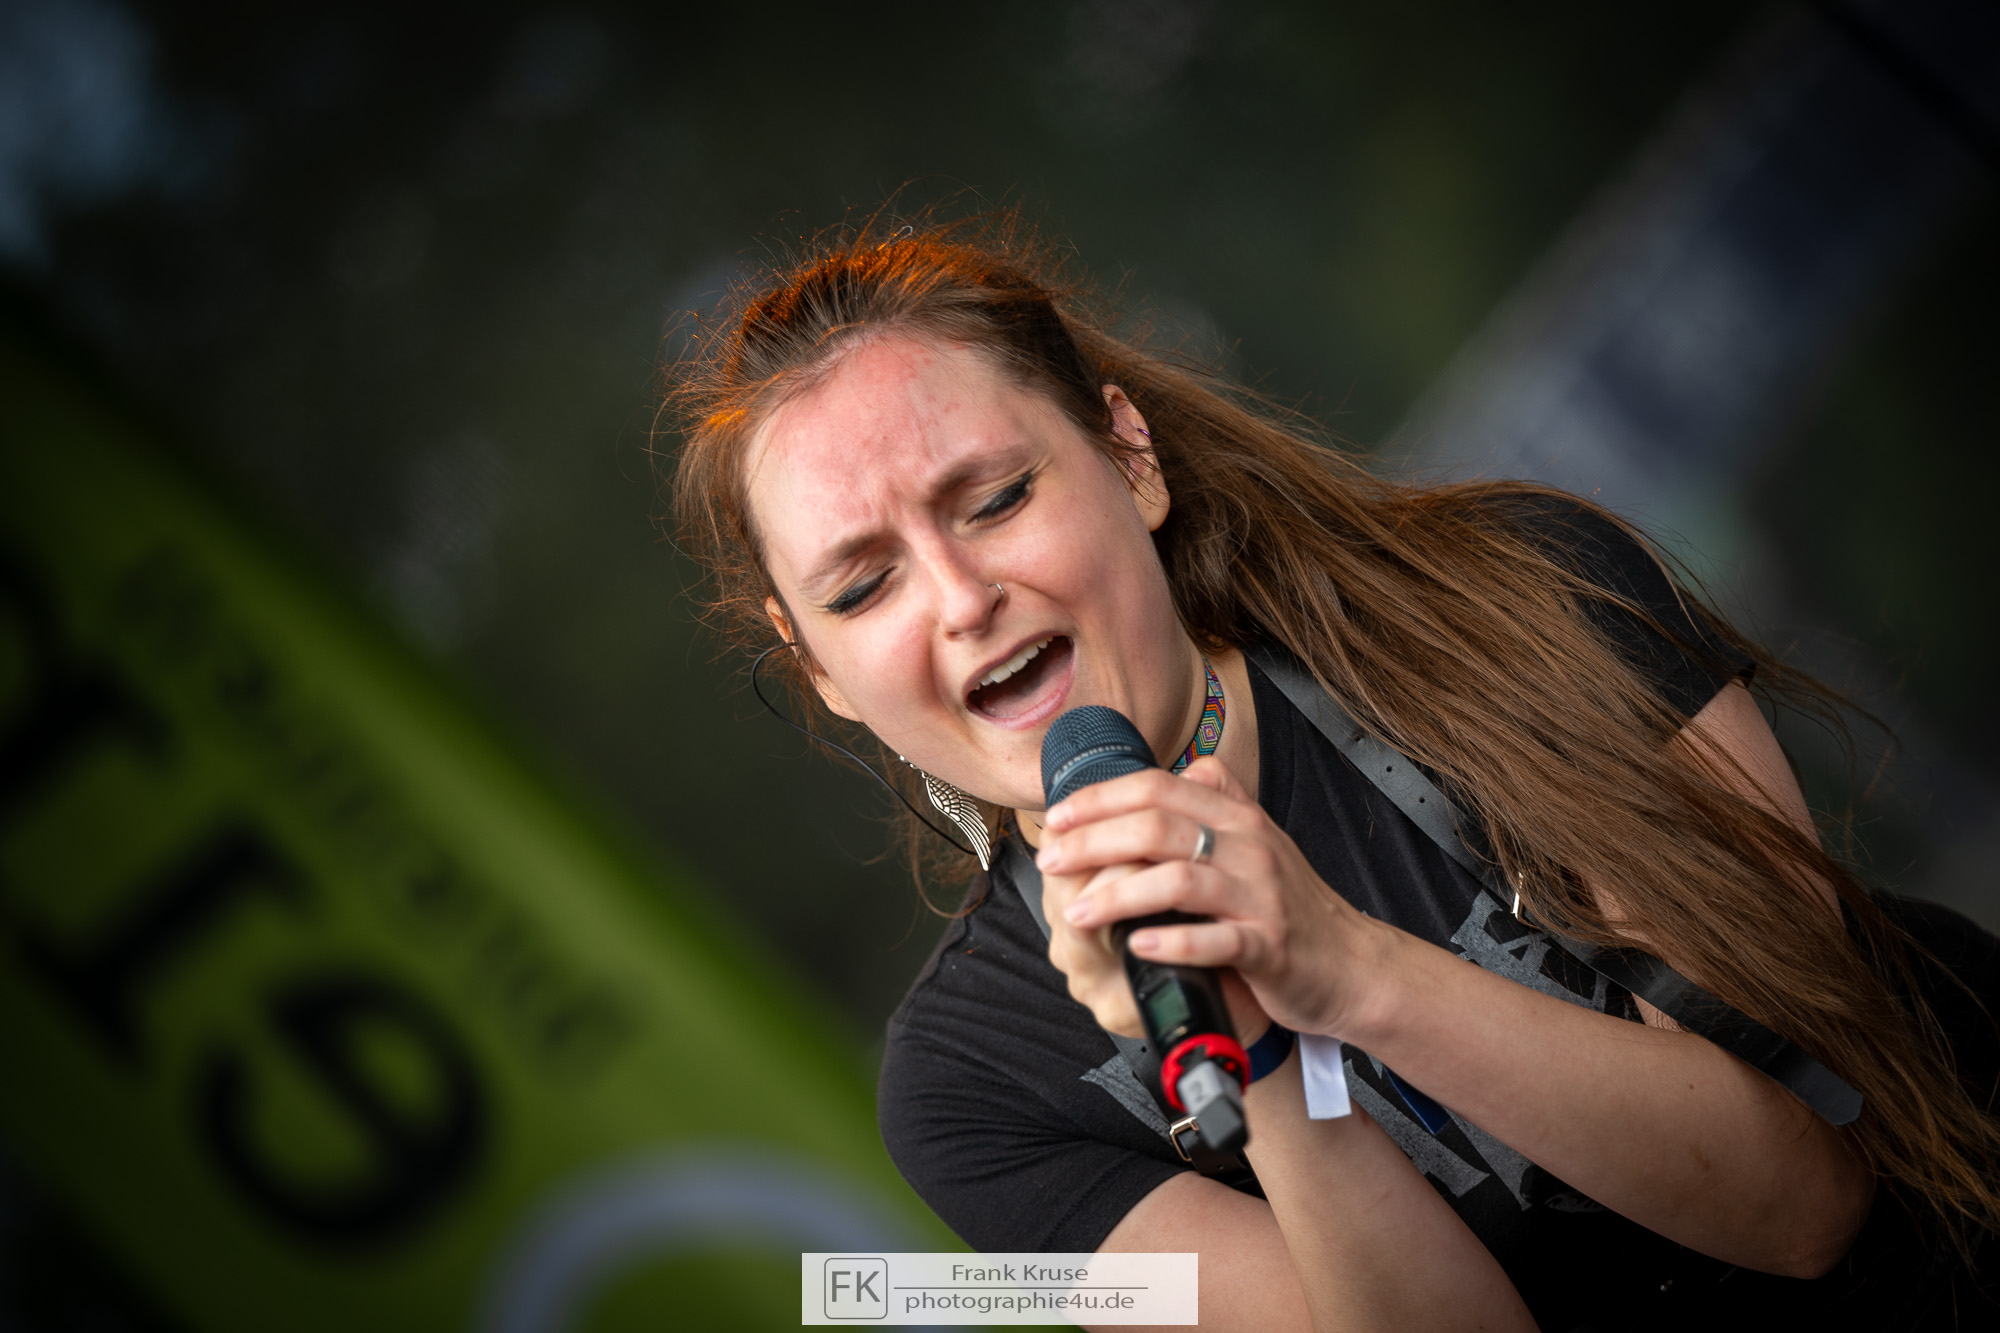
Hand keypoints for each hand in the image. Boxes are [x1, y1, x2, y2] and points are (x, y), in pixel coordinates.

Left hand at [1035, 758, 1384, 1040]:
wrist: (1353, 962)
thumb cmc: (1293, 904)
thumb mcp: (1257, 839)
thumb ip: (1218, 803)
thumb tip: (1177, 771)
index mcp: (1237, 816)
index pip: (1157, 786)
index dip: (1099, 798)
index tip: (1056, 817)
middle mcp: (1248, 846)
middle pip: (1158, 825)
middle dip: (1092, 841)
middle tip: (1050, 861)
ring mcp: (1261, 896)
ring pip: (1180, 879)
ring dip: (1119, 895)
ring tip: (1078, 912)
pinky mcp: (1270, 946)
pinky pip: (1217, 940)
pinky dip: (1172, 942)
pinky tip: (1137, 947)